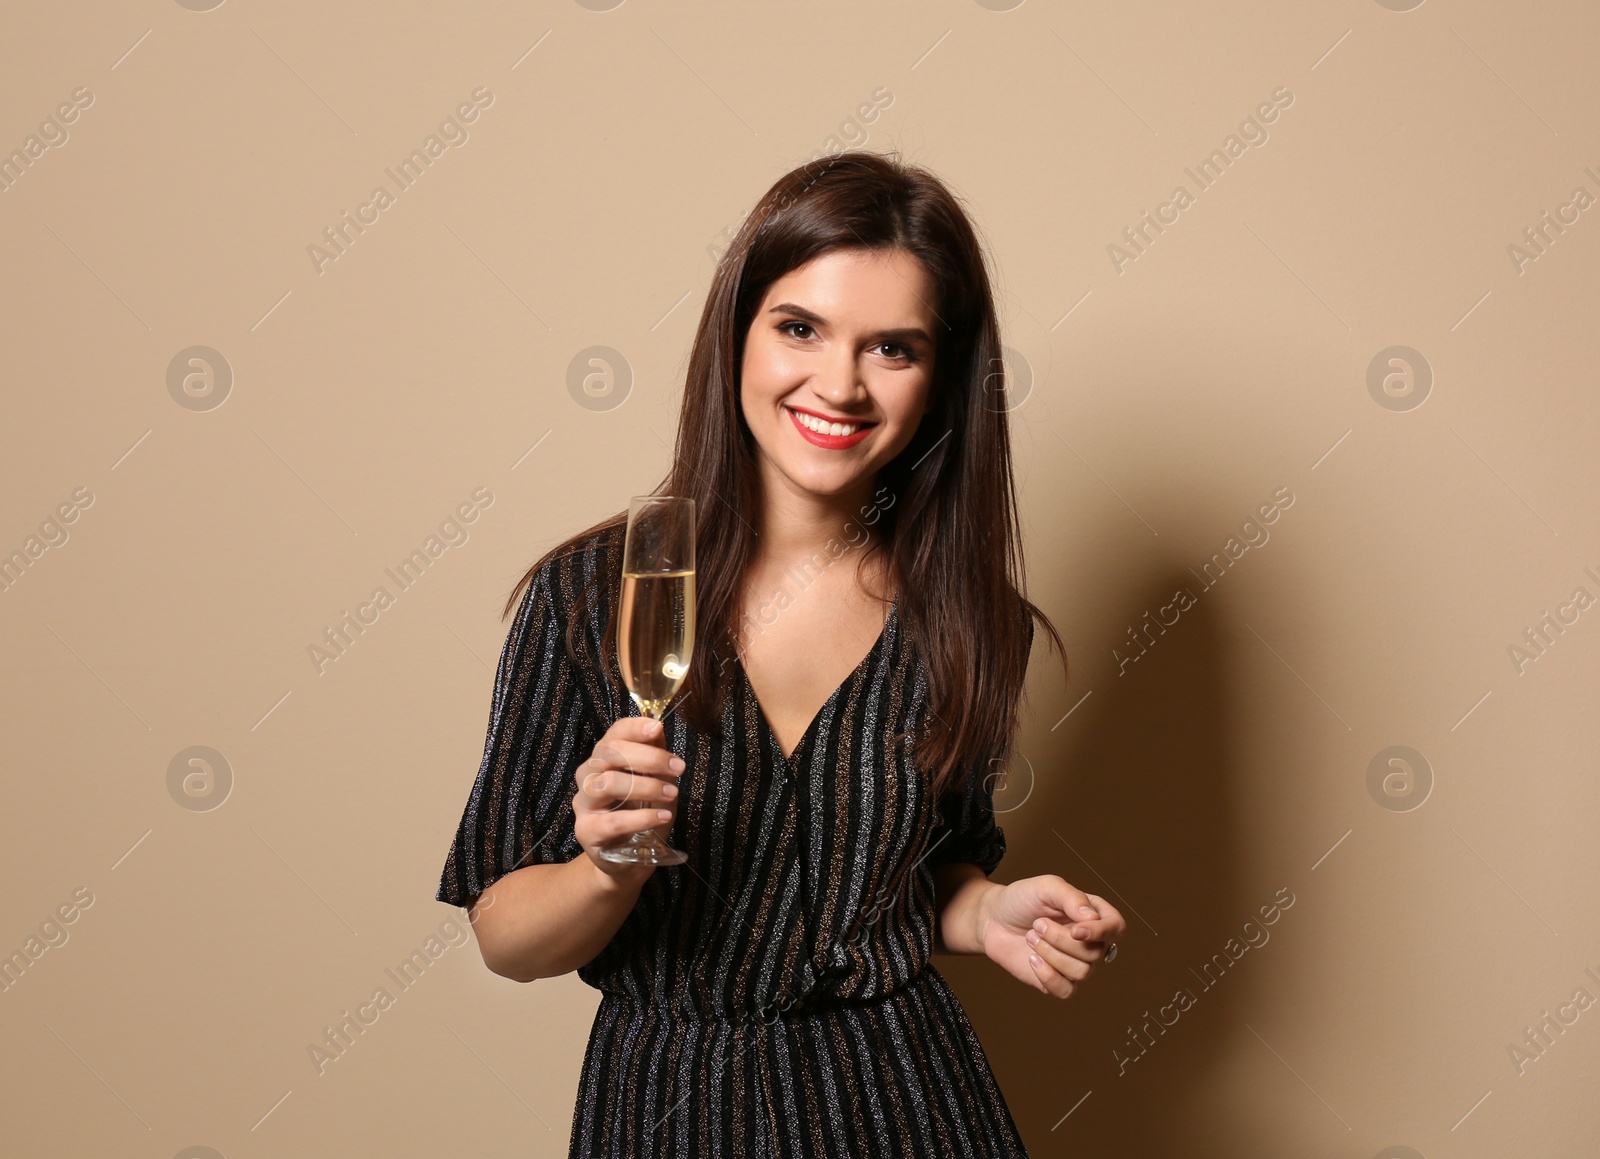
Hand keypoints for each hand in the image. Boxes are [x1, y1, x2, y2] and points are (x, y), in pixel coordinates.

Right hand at [571, 716, 683, 886]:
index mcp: (603, 758)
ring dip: (646, 786)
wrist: (630, 859)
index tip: (658, 728)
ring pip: (608, 783)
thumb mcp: (656, 780)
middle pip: (610, 753)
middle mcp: (588, 776)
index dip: (634, 727)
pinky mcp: (586, 831)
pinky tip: (663, 816)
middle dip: (649, 757)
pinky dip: (643, 817)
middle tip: (679, 767)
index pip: (614, 733)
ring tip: (672, 794)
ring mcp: (584, 803)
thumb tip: (658, 728)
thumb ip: (655, 755)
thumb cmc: (643, 813)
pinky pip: (614, 821)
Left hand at [978, 875, 1125, 998]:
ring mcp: (1074, 963)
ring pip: (1081, 972)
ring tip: (1031, 937)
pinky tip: (1032, 959)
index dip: (1102, 932)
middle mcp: (1088, 941)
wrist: (992, 920)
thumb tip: (1092, 917)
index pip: (1116, 927)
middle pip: (1095, 952)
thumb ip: (1071, 897)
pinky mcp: (1057, 981)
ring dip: (1051, 954)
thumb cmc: (1021, 899)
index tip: (1076, 929)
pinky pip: (1066, 991)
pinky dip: (1048, 976)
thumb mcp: (1046, 887)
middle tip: (1037, 924)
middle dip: (1061, 939)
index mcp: (1092, 914)